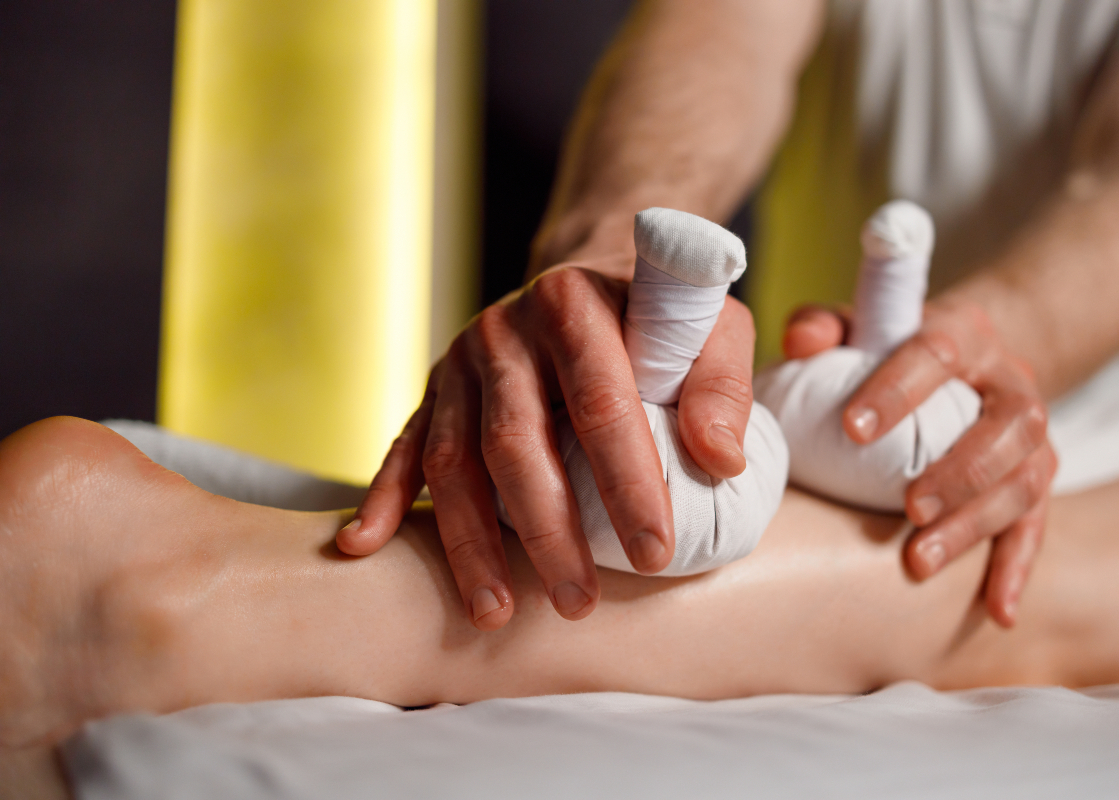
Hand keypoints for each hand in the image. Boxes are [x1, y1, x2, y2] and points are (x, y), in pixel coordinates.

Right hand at [338, 266, 755, 630]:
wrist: (582, 281)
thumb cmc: (655, 319)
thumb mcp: (709, 326)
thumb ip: (720, 384)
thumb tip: (720, 462)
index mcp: (574, 306)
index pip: (601, 402)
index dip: (627, 481)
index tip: (653, 552)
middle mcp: (506, 332)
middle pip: (516, 443)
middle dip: (545, 531)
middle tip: (578, 603)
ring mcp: (460, 362)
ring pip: (454, 460)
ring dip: (471, 542)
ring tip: (495, 612)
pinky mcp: (434, 389)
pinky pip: (403, 446)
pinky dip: (385, 497)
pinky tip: (365, 545)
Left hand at [784, 301, 1056, 627]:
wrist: (972, 357)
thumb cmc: (895, 346)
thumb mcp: (860, 325)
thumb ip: (825, 327)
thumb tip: (797, 342)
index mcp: (965, 334)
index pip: (938, 354)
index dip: (898, 390)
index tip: (852, 430)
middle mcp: (1011, 382)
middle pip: (1005, 426)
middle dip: (959, 471)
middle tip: (908, 508)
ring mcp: (1034, 434)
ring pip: (1025, 481)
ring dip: (975, 525)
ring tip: (919, 560)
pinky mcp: (1040, 478)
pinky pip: (1038, 524)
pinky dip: (1017, 568)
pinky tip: (998, 612)